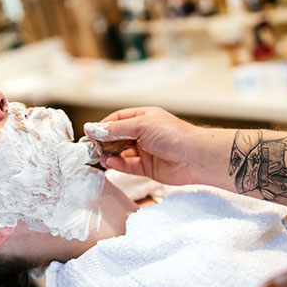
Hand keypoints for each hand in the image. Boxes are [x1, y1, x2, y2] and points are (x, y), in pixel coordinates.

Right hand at [85, 107, 211, 185]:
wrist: (196, 157)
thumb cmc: (174, 135)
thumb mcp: (141, 126)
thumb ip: (116, 130)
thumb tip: (93, 129)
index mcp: (144, 118)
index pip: (117, 119)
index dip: (103, 126)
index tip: (90, 132)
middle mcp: (144, 134)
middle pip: (117, 137)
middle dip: (103, 141)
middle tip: (90, 147)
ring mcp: (145, 151)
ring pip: (121, 153)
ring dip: (108, 154)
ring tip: (97, 156)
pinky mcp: (147, 168)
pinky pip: (128, 166)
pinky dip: (117, 165)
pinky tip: (109, 163)